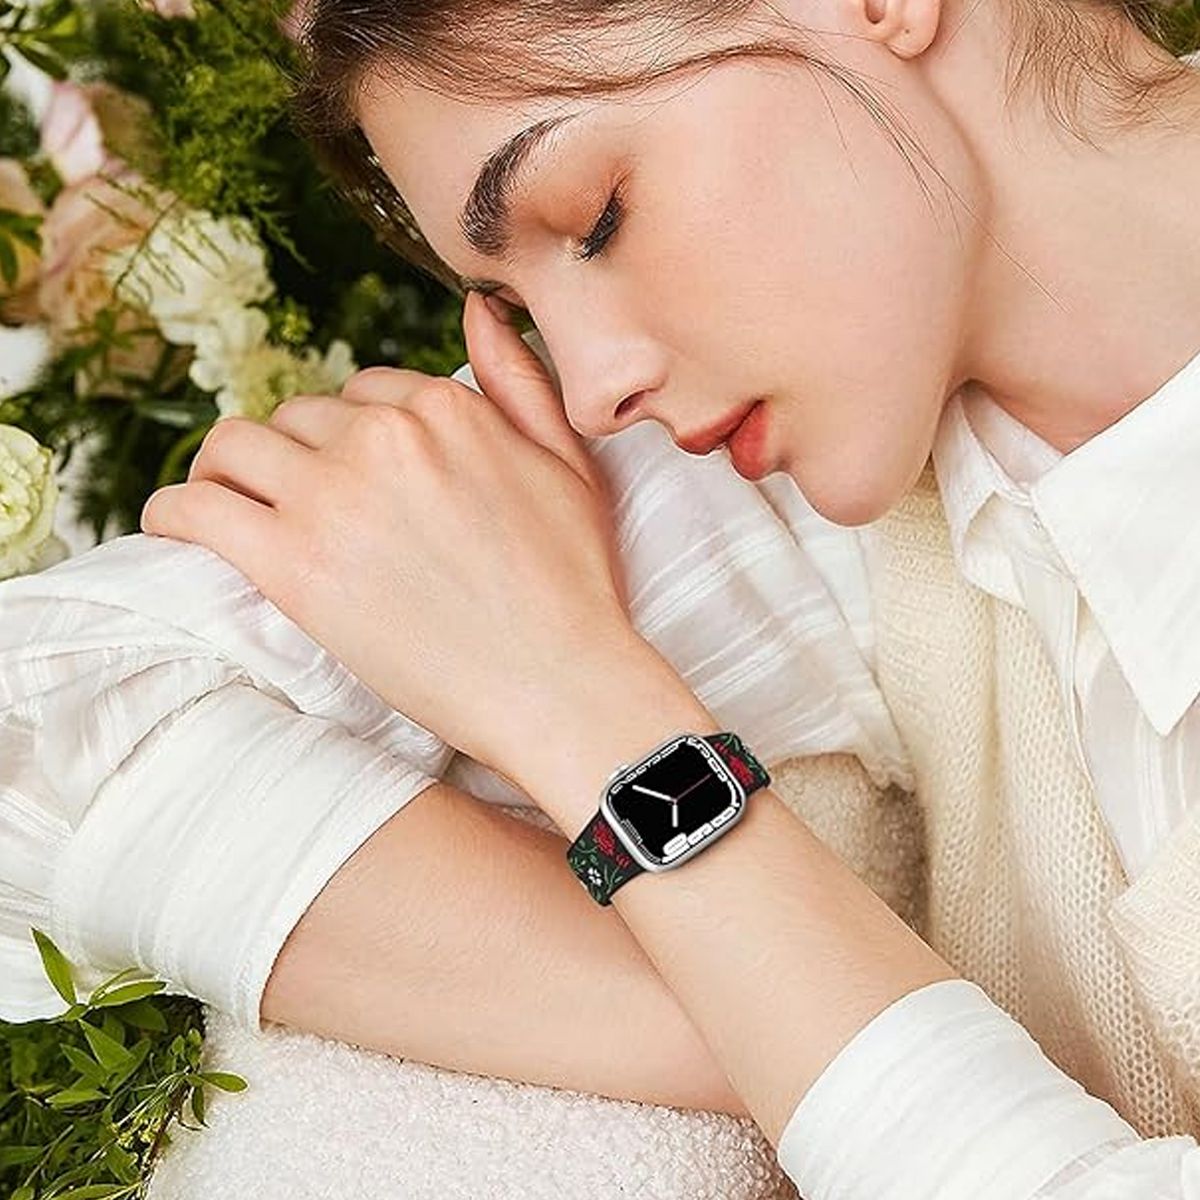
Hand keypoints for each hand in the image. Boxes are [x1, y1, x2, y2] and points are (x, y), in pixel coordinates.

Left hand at [139, 291, 645, 781]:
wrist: (558, 682)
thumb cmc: (575, 585)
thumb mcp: (570, 467)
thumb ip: (519, 384)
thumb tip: (478, 308)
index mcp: (446, 408)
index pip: (363, 393)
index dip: (351, 435)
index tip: (347, 478)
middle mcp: (384, 436)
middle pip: (297, 417)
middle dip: (293, 455)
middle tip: (292, 504)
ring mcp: (334, 495)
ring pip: (236, 447)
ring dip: (226, 473)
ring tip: (229, 507)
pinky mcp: (294, 562)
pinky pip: (197, 508)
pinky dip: (173, 513)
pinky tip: (176, 530)